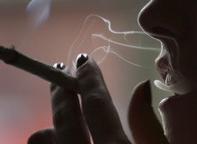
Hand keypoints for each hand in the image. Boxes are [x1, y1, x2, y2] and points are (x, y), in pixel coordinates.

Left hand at [28, 57, 167, 143]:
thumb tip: (141, 87)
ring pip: (46, 139)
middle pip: (66, 120)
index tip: (83, 60)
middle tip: (60, 69)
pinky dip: (48, 141)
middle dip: (62, 91)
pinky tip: (53, 136)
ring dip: (51, 122)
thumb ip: (150, 126)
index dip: (89, 80)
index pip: (97, 105)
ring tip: (58, 108)